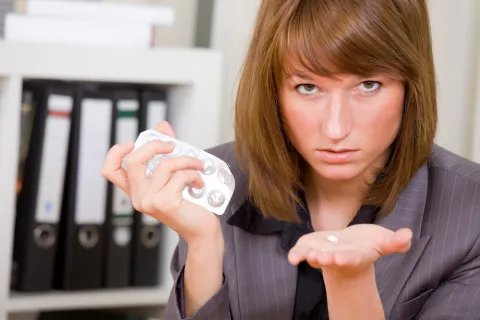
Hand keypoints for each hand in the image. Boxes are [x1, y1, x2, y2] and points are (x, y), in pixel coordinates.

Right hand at [101, 121, 222, 244]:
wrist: (201, 230)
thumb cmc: (189, 205)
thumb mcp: (174, 175)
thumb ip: (167, 151)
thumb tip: (162, 126)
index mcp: (137, 190)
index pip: (110, 171)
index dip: (116, 153)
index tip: (133, 143)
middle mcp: (139, 197)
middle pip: (133, 160)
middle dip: (155, 145)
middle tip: (172, 145)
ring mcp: (150, 201)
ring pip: (164, 165)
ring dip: (186, 160)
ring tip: (197, 165)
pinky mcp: (165, 202)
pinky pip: (180, 176)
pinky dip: (194, 174)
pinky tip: (199, 182)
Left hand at [288, 224, 411, 275]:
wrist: (350, 248)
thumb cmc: (369, 245)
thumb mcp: (384, 241)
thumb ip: (396, 242)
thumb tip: (409, 235)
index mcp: (356, 255)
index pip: (351, 258)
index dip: (346, 258)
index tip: (340, 258)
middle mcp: (338, 257)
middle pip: (332, 260)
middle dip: (327, 260)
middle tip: (322, 258)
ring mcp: (323, 254)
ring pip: (316, 258)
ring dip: (311, 258)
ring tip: (309, 256)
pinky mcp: (311, 248)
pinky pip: (302, 252)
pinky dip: (297, 255)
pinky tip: (292, 258)